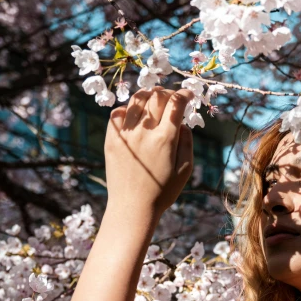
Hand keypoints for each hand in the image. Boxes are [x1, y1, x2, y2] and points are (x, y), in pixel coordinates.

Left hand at [104, 86, 194, 221]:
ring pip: (137, 100)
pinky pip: (118, 113)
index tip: (189, 95)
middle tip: (173, 98)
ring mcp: (126, 134)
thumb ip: (187, 142)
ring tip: (154, 98)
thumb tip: (182, 122)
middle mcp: (144, 132)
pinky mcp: (112, 139)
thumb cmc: (163, 191)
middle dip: (168, 93)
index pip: (176, 103)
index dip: (185, 94)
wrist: (132, 207)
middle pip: (157, 97)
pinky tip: (135, 114)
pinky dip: (128, 108)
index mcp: (165, 139)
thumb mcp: (185, 170)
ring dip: (148, 94)